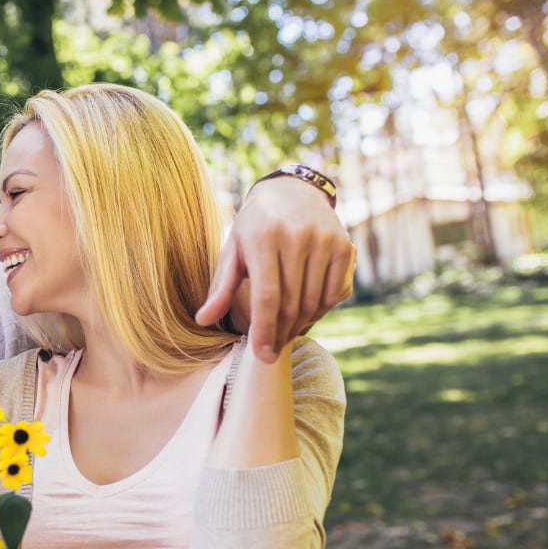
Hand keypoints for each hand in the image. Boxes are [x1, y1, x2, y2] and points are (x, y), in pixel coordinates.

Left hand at [195, 176, 355, 362]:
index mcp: (264, 238)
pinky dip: (320, 310)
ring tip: (284, 334)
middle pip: (291, 303)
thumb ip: (220, 287)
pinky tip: (305, 313)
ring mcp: (326, 241)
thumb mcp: (233, 251)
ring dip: (299, 326)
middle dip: (280, 334)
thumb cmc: (255, 228)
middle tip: (270, 351)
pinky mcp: (345, 247)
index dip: (264, 330)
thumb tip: (202, 321)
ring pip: (314, 302)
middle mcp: (298, 237)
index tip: (262, 355)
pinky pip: (335, 293)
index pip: (267, 296)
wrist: (292, 193)